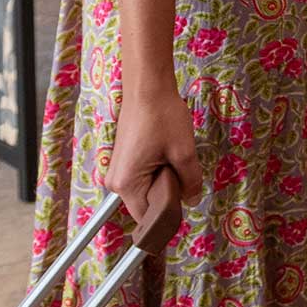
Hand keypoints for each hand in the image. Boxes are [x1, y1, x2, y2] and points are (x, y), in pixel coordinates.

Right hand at [106, 83, 207, 222]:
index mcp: (126, 185)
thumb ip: (190, 181)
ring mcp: (118, 171)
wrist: (147, 87)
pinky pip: (143, 178)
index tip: (185, 200)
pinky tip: (165, 153)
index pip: (148, 218)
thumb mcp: (184, 152)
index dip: (169, 213)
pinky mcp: (123, 161)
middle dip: (168, 194)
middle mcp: (116, 182)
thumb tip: (191, 200)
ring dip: (163, 181)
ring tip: (172, 158)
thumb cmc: (163, 116)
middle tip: (180, 169)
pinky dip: (158, 172)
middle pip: (147, 204)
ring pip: (147, 190)